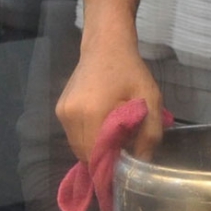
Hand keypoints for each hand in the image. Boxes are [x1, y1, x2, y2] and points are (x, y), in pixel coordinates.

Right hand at [57, 39, 164, 163]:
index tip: (126, 163)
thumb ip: (149, 134)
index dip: (111, 165)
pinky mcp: (60, 110)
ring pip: (77, 146)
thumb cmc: (130, 71)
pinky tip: (101, 126)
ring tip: (113, 137)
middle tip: (123, 149)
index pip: (96, 156)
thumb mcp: (150, 100)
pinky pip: (73, 135)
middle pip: (85, 154)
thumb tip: (140, 164)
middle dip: (104, 158)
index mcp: (91, 113)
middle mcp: (70, 115)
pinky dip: (87, 137)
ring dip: (95, 149)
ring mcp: (62, 112)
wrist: (105, 45)